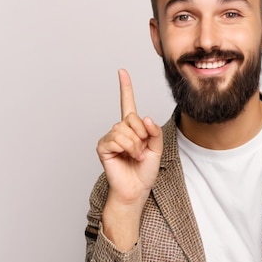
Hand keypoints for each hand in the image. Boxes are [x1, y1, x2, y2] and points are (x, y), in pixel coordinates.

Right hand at [96, 69, 162, 248]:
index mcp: (132, 128)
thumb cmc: (145, 171)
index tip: (122, 71)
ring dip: (135, 144)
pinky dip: (127, 148)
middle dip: (142, 134)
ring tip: (135, 156)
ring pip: (125, 129)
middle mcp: (119, 130)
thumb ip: (154, 131)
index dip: (125, 87)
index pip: (128, 103)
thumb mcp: (157, 148)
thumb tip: (144, 118)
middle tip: (142, 150)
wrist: (137, 189)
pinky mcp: (103, 147)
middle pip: (132, 118)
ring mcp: (110, 138)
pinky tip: (128, 157)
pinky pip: (117, 139)